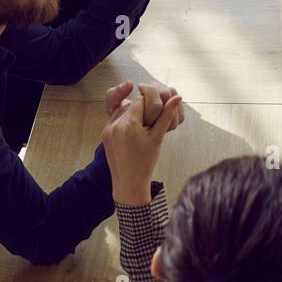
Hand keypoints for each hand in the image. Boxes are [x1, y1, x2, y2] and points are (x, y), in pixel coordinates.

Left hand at [101, 82, 180, 205]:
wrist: (129, 183)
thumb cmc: (145, 163)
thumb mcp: (158, 138)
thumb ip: (166, 115)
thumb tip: (177, 98)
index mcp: (128, 124)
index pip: (142, 101)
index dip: (152, 105)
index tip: (158, 113)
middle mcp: (115, 124)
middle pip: (131, 105)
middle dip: (142, 110)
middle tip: (151, 122)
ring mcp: (107, 129)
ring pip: (123, 110)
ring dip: (133, 114)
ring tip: (142, 129)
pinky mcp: (105, 134)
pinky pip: (116, 119)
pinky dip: (125, 121)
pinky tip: (133, 133)